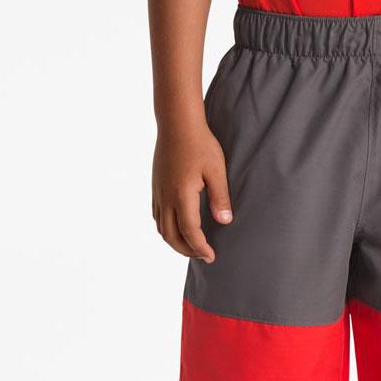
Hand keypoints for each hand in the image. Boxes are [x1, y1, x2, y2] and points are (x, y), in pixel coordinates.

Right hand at [152, 121, 232, 262]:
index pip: (190, 231)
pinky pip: (157, 216)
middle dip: (187, 250)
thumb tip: (224, 222)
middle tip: (204, 256)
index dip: (200, 247)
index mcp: (182, 195)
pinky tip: (179, 228)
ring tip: (192, 246)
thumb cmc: (200, 144)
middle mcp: (166, 197)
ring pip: (161, 228)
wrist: (177, 123)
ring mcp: (158, 193)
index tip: (211, 257)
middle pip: (171, 236)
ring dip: (175, 242)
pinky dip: (167, 229)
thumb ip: (220, 198)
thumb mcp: (216, 170)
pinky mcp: (156, 187)